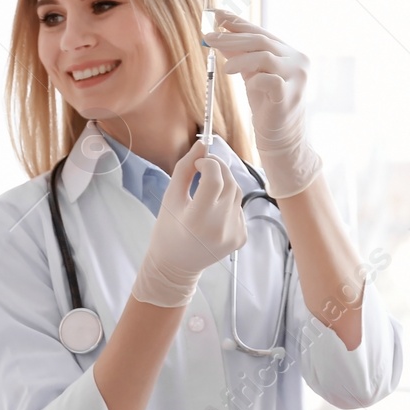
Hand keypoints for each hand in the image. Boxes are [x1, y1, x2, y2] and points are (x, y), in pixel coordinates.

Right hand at [131, 142, 246, 307]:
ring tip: (206, 195)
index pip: (214, 177)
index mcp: (198, 218)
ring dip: (223, 186)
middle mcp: (219, 227)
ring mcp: (233, 234)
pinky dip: (228, 204)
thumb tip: (202, 144)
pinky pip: (239, 209)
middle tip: (204, 170)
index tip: (198, 164)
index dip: (208, 163)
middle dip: (218, 169)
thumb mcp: (170, 197)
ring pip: (236, 193)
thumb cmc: (168, 230)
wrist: (176, 265)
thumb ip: (185, 168)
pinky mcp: (241, 238)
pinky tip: (212, 214)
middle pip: (228, 182)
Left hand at [204, 9, 322, 198]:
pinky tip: (238, 78)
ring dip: (239, 56)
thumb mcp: (251, 75)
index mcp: (289, 53)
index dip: (238, 22)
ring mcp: (296, 78)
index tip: (217, 15)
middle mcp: (297, 60)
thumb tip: (218, 34)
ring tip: (222, 63)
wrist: (281, 137)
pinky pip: (269, 79)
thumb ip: (239, 54)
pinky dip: (251, 76)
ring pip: (265, 55)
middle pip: (261, 40)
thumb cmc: (266, 105)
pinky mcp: (289, 95)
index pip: (261, 31)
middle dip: (232, 36)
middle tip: (208, 36)